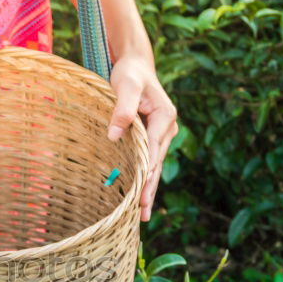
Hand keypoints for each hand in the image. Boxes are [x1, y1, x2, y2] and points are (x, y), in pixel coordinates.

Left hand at [104, 53, 178, 221]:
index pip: (153, 148)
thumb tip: (114, 136)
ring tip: (142, 214)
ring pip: (155, 166)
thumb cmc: (130, 74)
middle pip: (156, 163)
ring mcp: (163, 134)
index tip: (140, 190)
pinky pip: (150, 161)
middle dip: (149, 188)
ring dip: (148, 189)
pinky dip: (145, 180)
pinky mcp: (154, 138)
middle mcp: (168, 128)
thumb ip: (122, 109)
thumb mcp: (125, 86)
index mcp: (165, 116)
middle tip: (141, 213)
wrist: (136, 66)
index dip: (146, 170)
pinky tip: (140, 197)